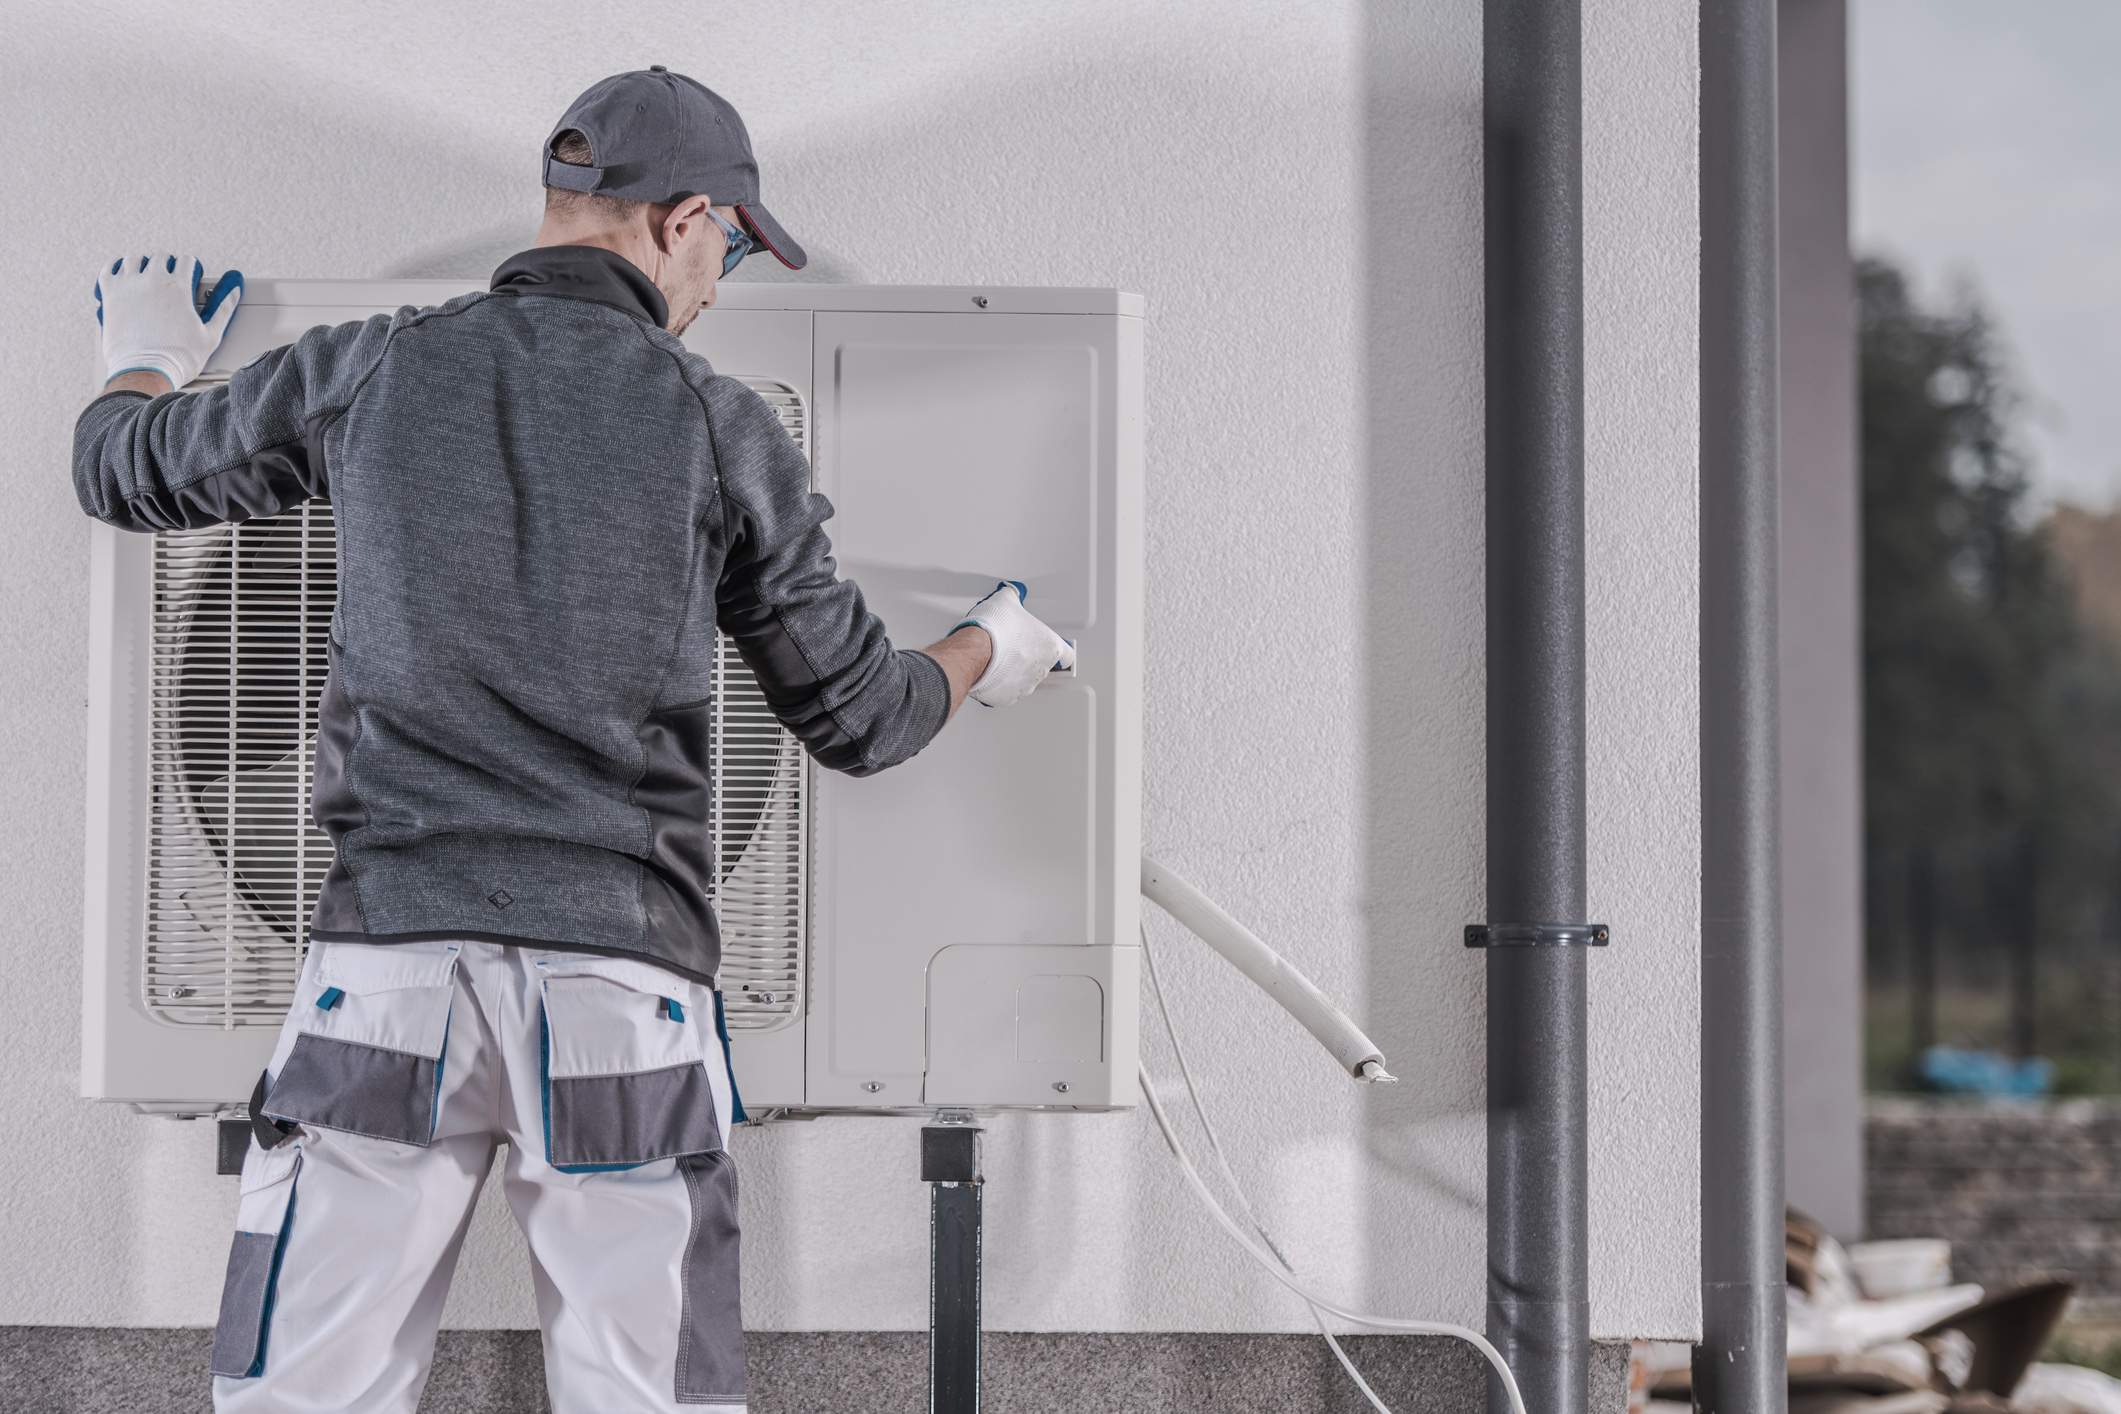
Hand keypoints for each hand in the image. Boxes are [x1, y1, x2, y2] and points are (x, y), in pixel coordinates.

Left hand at [96, 255, 242, 390]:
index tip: (190, 277)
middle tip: (169, 279)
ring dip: (142, 265)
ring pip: (134, 259)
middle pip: (161, 257)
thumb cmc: (177, 358)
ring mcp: (128, 285)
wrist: (145, 372)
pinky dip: (116, 269)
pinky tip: (123, 278)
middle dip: (168, 266)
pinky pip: (109, 268)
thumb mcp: (211, 334)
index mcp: (178, 288)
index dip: (191, 269)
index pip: (187, 261)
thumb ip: (224, 308)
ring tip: (146, 278)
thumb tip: (234, 288)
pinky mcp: (109, 294)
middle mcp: (152, 280)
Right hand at [952, 581, 1073, 706]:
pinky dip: (999, 684)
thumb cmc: (994, 628)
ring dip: (1014, 671)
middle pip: (1043, 666)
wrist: (974, 650)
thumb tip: (1013, 590)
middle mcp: (1040, 670)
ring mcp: (1024, 686)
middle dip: (1029, 657)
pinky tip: (990, 671)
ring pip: (1024, 680)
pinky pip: (1005, 691)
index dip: (1060, 649)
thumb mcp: (1007, 600)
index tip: (1053, 647)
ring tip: (999, 658)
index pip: (1067, 654)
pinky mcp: (1006, 697)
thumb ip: (1014, 595)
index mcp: (1049, 647)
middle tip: (1014, 646)